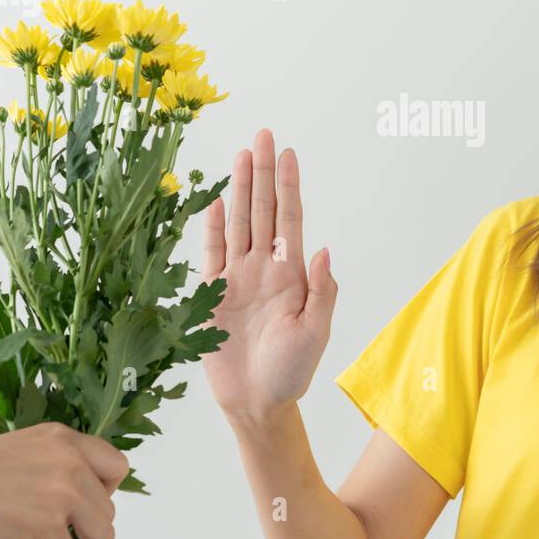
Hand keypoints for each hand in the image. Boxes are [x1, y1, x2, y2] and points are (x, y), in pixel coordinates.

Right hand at [0, 423, 128, 538]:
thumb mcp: (24, 447)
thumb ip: (56, 462)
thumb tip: (78, 491)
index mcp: (64, 439)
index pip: (116, 465)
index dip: (108, 490)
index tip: (90, 504)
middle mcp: (70, 461)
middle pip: (110, 505)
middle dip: (94, 523)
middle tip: (74, 534)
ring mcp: (61, 492)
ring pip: (103, 532)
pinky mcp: (47, 525)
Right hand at [200, 128, 337, 423]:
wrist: (257, 403)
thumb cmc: (292, 371)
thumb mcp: (316, 332)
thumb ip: (322, 291)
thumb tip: (326, 248)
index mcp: (292, 274)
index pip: (290, 218)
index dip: (288, 185)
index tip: (288, 152)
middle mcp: (264, 268)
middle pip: (262, 209)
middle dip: (263, 173)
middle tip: (263, 134)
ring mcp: (238, 278)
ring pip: (238, 223)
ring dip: (239, 189)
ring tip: (241, 155)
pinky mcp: (213, 295)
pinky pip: (212, 254)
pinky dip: (212, 228)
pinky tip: (214, 201)